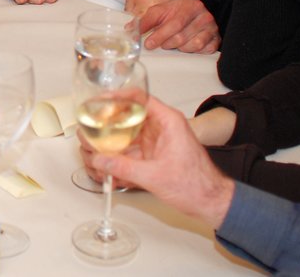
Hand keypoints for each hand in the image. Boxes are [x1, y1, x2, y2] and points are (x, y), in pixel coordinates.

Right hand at [87, 96, 235, 228]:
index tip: (98, 100)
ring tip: (91, 146)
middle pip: (128, 114)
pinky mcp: (151, 155)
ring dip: (108, 139)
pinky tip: (103, 162)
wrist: (211, 203)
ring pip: (125, 132)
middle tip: (88, 127)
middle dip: (106, 121)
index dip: (117, 96)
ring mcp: (155, 141)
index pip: (139, 98)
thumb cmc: (197, 185)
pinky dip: (115, 154)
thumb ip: (124, 167)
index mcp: (167, 122)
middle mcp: (160, 127)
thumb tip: (99, 159)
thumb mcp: (155, 176)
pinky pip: (128, 148)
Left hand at [138, 0, 219, 52]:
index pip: (175, 23)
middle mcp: (204, 16)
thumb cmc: (174, 14)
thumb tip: (130, 30)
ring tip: (173, 43)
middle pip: (182, 36)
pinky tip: (186, 46)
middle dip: (167, 43)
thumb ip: (145, 20)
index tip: (149, 44)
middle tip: (161, 44)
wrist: (191, 15)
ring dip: (179, 48)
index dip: (160, 35)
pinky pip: (203, 50)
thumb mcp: (158, 12)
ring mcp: (212, 28)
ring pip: (192, 45)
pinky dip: (192, 51)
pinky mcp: (216, 40)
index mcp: (190, 5)